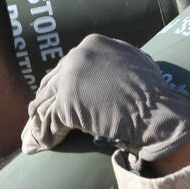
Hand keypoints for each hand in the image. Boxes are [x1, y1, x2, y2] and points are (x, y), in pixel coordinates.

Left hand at [20, 33, 189, 162]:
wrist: (156, 111)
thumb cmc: (151, 92)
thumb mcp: (131, 62)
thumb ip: (111, 61)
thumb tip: (103, 66)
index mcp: (92, 43)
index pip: (67, 63)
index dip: (59, 83)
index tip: (54, 95)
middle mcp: (78, 56)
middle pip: (52, 80)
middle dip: (45, 99)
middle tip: (35, 114)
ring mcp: (71, 78)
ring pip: (47, 100)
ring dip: (39, 118)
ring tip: (32, 132)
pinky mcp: (68, 103)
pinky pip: (51, 120)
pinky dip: (45, 134)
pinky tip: (42, 145)